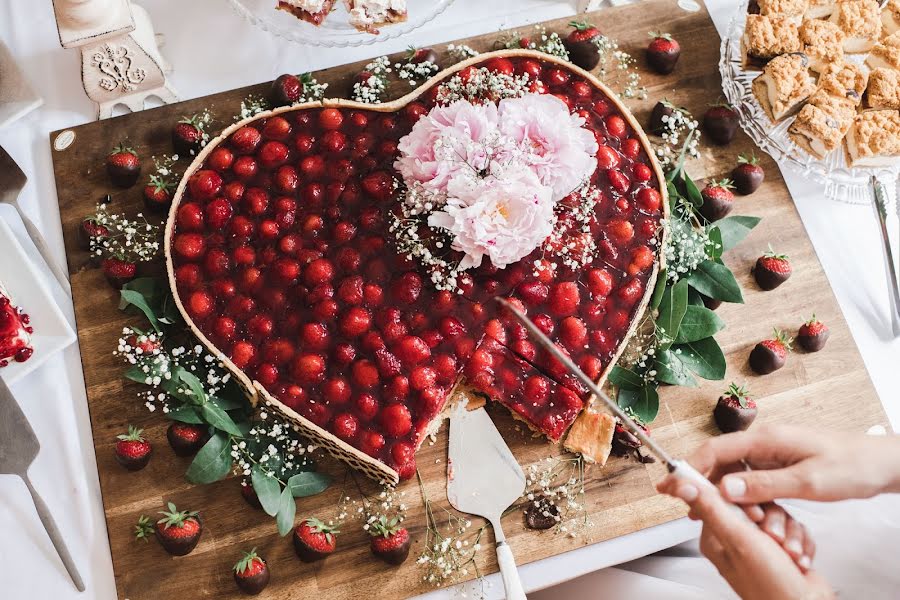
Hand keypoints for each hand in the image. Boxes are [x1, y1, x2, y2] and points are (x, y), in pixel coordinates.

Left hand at [658, 476, 833, 599]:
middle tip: (774, 538)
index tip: (755, 514)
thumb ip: (712, 509)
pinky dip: (799, 542)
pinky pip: (792, 528)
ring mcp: (759, 544)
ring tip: (788, 554)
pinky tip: (798, 559)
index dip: (743, 500)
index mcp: (716, 536)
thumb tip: (683, 486)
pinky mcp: (780, 548)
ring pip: (777, 515)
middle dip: (773, 520)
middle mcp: (735, 539)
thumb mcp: (738, 539)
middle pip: (754, 503)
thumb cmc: (771, 584)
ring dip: (789, 534)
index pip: (721, 497)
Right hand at [687, 424, 899, 503]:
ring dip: (721, 493)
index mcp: (766, 439)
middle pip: (718, 461)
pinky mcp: (778, 466)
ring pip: (732, 473)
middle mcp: (763, 443)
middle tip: (681, 505)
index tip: (670, 484)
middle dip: (698, 482)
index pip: (716, 450)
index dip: (689, 467)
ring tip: (707, 514)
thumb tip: (724, 489)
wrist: (881, 463)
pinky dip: (740, 497)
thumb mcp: (808, 481)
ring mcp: (770, 455)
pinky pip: (749, 481)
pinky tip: (737, 512)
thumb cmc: (851, 466)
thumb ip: (764, 486)